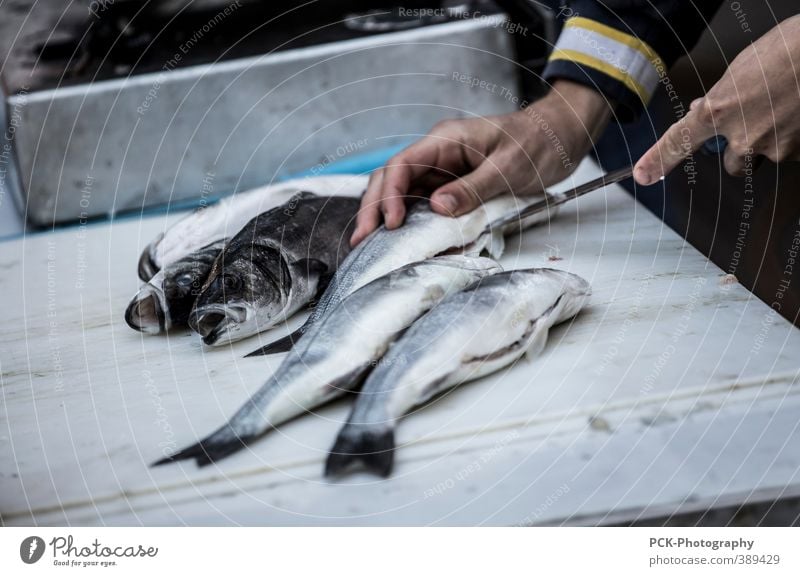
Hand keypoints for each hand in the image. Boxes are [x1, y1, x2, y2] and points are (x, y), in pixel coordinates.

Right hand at [350, 80, 612, 244]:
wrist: (559, 137)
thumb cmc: (537, 144)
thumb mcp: (509, 167)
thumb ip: (473, 187)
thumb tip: (437, 208)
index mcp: (446, 140)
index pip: (402, 164)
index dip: (389, 194)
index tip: (390, 223)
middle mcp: (438, 154)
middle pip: (392, 179)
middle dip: (374, 208)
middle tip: (362, 240)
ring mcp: (443, 171)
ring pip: (402, 193)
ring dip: (386, 217)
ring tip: (370, 243)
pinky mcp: (453, 186)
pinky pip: (424, 205)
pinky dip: (411, 223)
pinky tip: (402, 241)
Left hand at [635, 14, 799, 184]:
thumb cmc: (785, 51)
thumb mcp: (738, 71)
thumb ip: (718, 97)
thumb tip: (702, 110)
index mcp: (718, 110)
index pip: (679, 141)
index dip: (658, 160)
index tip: (644, 175)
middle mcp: (742, 135)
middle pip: (731, 164)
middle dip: (739, 149)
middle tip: (756, 124)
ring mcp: (772, 147)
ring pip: (760, 160)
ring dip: (765, 145)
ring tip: (780, 112)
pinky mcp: (796, 152)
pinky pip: (786, 154)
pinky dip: (790, 138)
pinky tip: (795, 114)